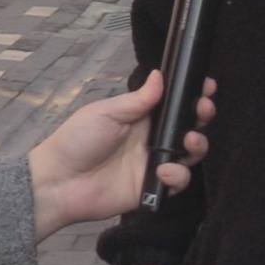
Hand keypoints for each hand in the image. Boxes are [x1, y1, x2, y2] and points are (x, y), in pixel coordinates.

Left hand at [28, 69, 215, 241]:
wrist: (58, 182)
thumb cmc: (77, 140)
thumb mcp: (106, 113)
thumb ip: (138, 99)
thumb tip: (161, 75)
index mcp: (143, 117)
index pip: (175, 103)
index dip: (193, 94)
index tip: (207, 86)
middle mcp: (153, 138)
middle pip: (190, 126)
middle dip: (203, 116)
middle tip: (203, 110)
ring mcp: (154, 164)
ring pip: (191, 154)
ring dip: (198, 146)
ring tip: (190, 142)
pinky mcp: (153, 188)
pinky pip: (178, 182)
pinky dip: (178, 176)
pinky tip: (163, 171)